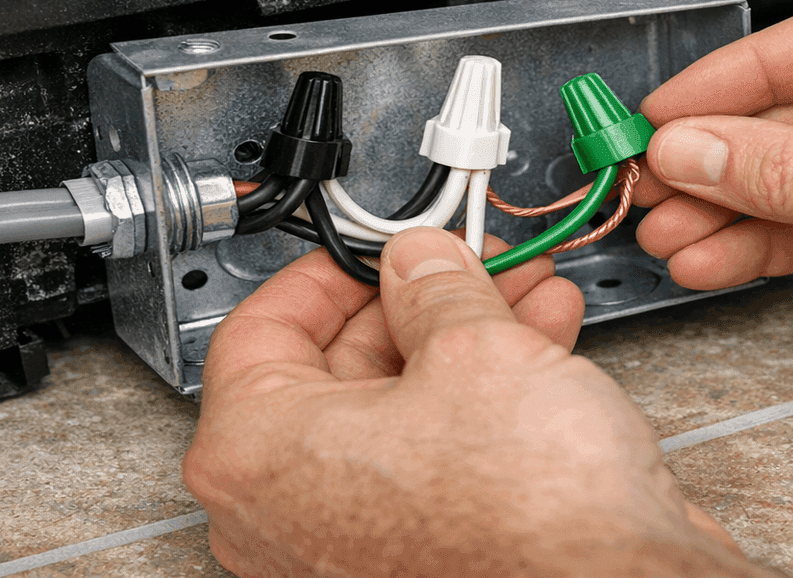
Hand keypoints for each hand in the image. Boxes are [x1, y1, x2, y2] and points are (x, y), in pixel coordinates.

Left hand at [183, 229, 764, 577]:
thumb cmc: (527, 515)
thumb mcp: (474, 347)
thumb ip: (434, 288)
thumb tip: (420, 266)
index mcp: (255, 457)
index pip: (261, 331)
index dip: (332, 270)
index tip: (375, 246)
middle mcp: (286, 516)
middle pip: (339, 371)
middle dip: (421, 302)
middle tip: (466, 261)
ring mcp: (351, 549)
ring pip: (396, 413)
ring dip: (462, 341)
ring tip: (523, 294)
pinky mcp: (417, 561)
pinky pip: (430, 460)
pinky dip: (477, 401)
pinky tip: (537, 350)